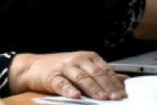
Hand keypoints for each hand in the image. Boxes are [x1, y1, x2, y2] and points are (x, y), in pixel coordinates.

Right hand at [9, 52, 126, 99]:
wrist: (32, 67)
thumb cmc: (60, 69)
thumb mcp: (83, 68)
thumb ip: (103, 74)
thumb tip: (124, 80)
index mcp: (88, 58)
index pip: (105, 71)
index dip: (115, 83)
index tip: (123, 94)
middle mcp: (78, 60)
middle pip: (96, 74)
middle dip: (108, 87)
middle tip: (117, 98)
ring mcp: (64, 67)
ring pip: (81, 78)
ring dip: (92, 88)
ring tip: (101, 98)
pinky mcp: (51, 76)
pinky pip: (61, 83)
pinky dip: (69, 90)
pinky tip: (75, 96)